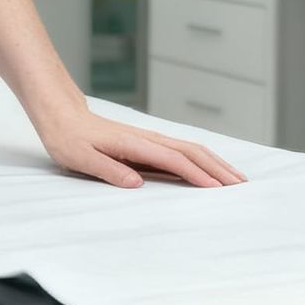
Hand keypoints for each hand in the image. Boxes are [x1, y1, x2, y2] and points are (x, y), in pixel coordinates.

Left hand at [35, 104, 246, 189]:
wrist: (61, 114)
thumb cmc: (68, 138)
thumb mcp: (80, 157)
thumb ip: (108, 170)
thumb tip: (136, 184)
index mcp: (133, 144)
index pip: (174, 160)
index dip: (197, 175)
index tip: (218, 190)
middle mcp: (147, 139)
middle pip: (192, 152)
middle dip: (218, 169)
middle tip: (242, 187)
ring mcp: (149, 139)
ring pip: (191, 149)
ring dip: (215, 163)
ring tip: (236, 179)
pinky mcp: (147, 143)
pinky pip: (181, 150)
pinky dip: (202, 159)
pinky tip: (209, 169)